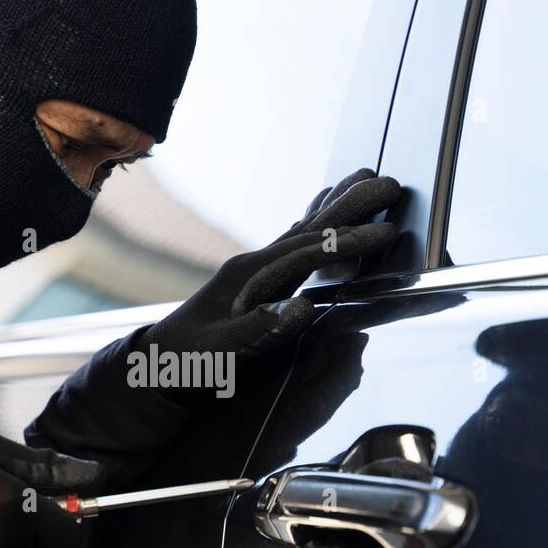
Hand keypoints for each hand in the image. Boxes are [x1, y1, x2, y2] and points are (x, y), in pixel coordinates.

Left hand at [137, 168, 401, 401]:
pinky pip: (295, 246)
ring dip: (337, 206)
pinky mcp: (256, 283)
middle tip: (391, 182)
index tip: (386, 231)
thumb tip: (304, 307)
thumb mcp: (221, 352)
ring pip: (305, 230)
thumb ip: (261, 329)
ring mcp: (254, 272)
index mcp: (249, 277)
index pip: (308, 252)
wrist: (156, 368)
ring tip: (365, 178)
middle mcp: (254, 266)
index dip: (348, 242)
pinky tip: (323, 217)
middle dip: (351, 205)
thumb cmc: (187, 365)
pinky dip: (316, 226)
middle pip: (310, 228)